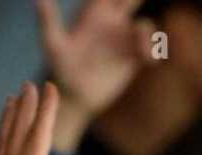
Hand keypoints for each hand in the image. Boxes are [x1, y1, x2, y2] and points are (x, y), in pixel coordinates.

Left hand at [37, 0, 151, 149]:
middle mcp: (111, 24)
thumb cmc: (60, 71)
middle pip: (130, 1)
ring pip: (145, 26)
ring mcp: (123, 41)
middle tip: (138, 3)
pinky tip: (147, 60)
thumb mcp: (53, 45)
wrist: (74, 99)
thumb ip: (48, 21)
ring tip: (140, 50)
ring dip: (147, 33)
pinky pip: (150, 49)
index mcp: (93, 14)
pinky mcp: (132, 59)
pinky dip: (153, 51)